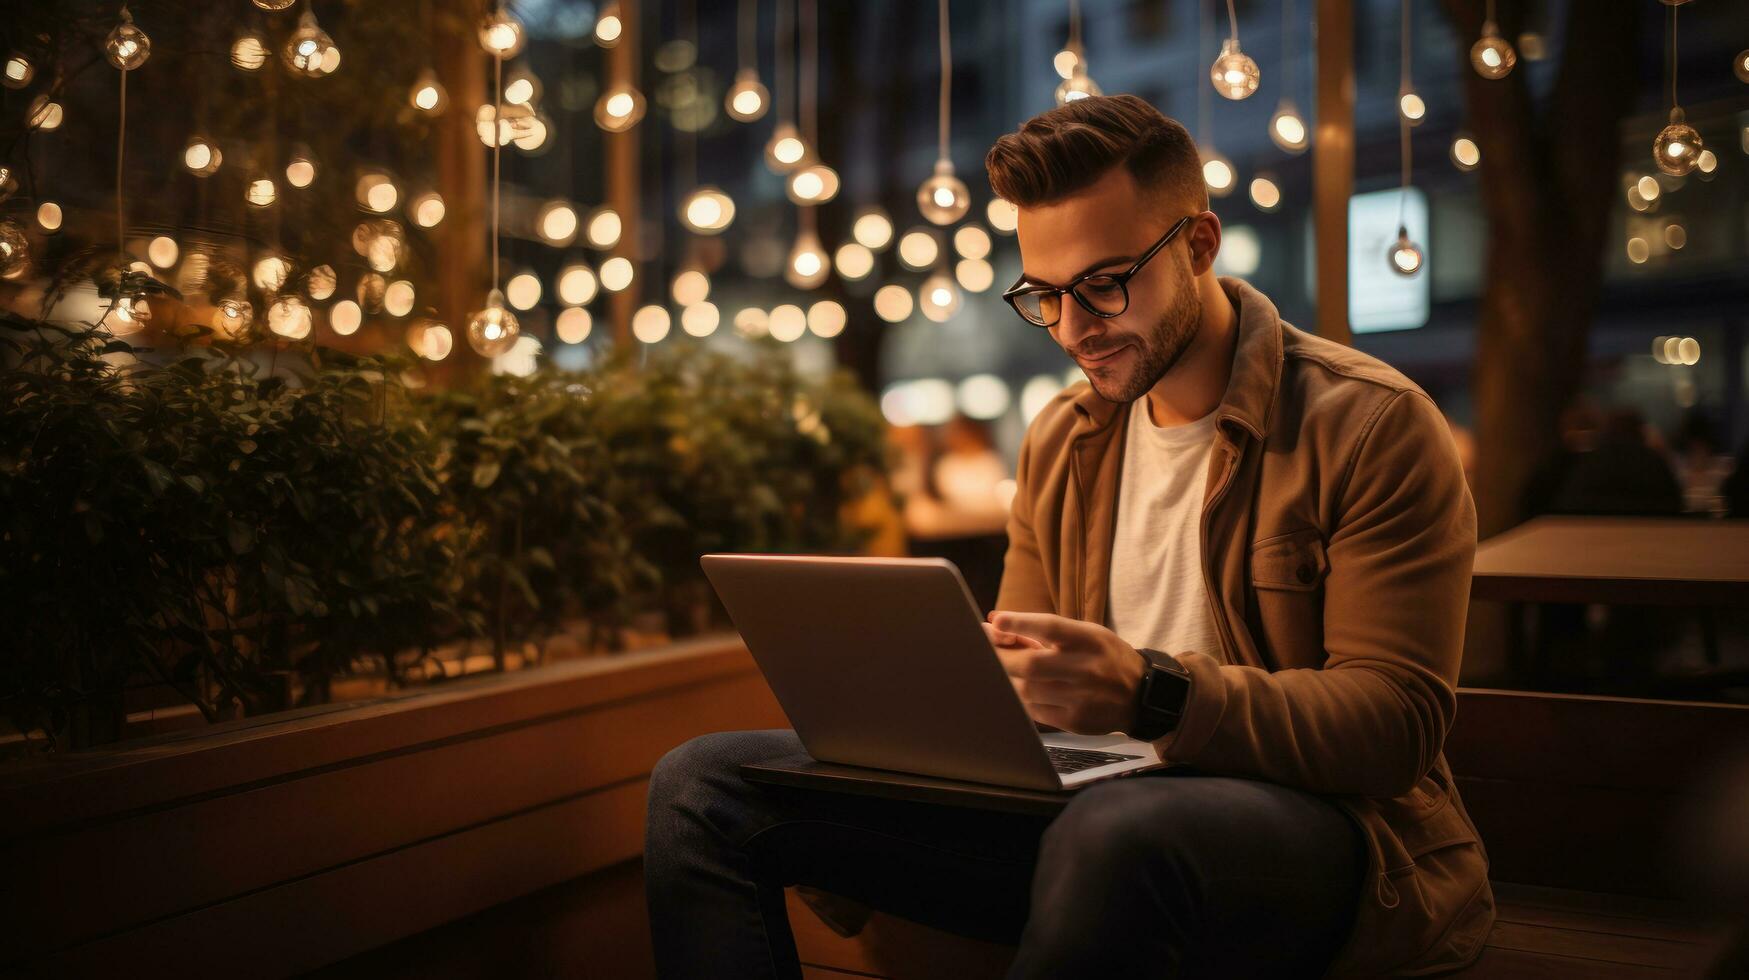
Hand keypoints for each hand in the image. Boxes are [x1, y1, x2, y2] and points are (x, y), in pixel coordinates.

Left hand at [981, 610, 1145, 734]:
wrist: (1142, 695)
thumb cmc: (1105, 657)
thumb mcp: (1086, 635)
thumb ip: (1046, 631)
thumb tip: (997, 623)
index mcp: (1089, 640)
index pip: (1051, 628)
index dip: (1021, 623)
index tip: (996, 621)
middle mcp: (1086, 668)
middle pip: (1031, 664)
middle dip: (1000, 656)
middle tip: (983, 647)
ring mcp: (1081, 697)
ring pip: (1027, 690)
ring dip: (1007, 678)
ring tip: (1001, 669)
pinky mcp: (1075, 721)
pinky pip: (1034, 710)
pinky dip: (1020, 698)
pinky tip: (1019, 689)